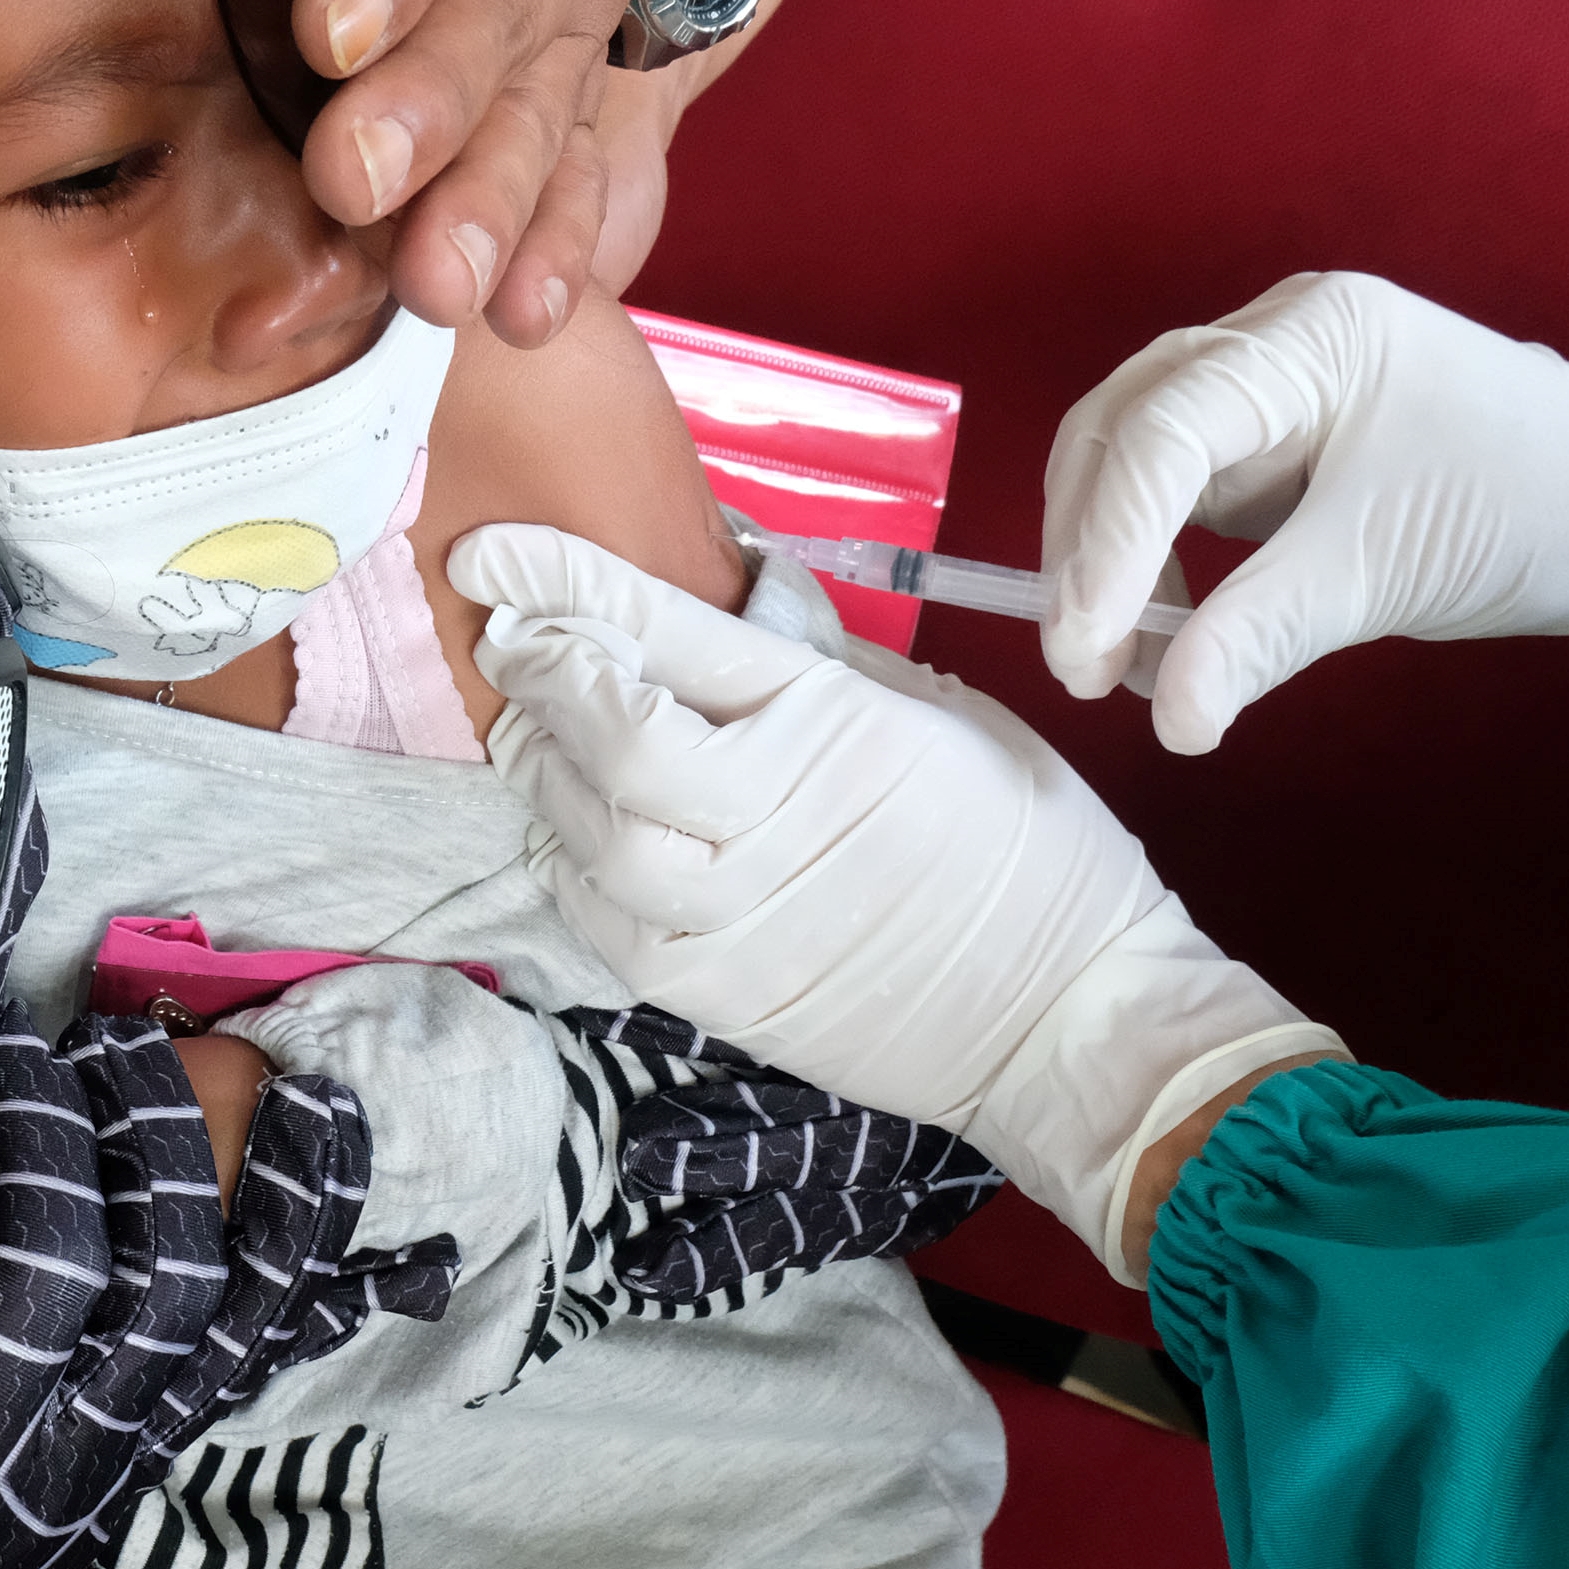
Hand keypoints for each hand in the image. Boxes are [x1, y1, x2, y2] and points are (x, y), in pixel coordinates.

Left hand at [207, 0, 643, 348]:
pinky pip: (578, 193)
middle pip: (494, 32)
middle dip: (428, 114)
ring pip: (535, 133)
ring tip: (438, 288)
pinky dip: (556, 259)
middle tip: (352, 181)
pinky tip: (518, 317)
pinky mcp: (573, 115)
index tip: (324, 26)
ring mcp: (569, 41)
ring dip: (490, 214)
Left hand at [455, 521, 1335, 1268]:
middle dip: (542, 673)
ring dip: (542, 772)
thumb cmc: (1029, 851)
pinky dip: (570, 866)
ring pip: (593, 834)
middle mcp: (782, 817)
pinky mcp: (724, 996)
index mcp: (842, 727)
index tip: (493, 548)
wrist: (1074, 1019)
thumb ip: (822, 663)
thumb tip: (722, 593)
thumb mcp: (943, 715)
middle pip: (614, 736)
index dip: (570, 585)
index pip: (675, 637)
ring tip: (529, 729)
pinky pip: (605, 923)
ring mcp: (745, 918)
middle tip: (508, 633)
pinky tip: (570, 828)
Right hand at [1041, 271, 1568, 754]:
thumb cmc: (1539, 508)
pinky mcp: (1280, 448)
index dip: (1106, 543)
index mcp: (1311, 338)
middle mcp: (1275, 344)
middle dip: (1086, 549)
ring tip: (1123, 661)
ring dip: (1107, 560)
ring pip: (1133, 463)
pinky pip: (1178, 496)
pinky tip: (1168, 630)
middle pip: (1121, 432)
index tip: (1085, 651)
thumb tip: (1166, 720)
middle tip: (1084, 667)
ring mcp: (1274, 392)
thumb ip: (1259, 635)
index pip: (1162, 431)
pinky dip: (1151, 564)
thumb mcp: (1389, 573)